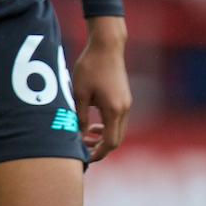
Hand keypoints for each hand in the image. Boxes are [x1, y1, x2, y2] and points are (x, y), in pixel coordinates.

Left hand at [72, 16, 130, 161]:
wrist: (107, 47)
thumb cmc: (90, 67)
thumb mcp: (79, 94)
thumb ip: (80, 118)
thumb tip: (79, 137)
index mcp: (113, 111)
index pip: (110, 143)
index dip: (98, 153)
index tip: (85, 158)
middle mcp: (124, 110)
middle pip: (116, 140)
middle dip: (100, 147)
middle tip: (83, 148)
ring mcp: (127, 105)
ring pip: (118, 131)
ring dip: (103, 137)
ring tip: (87, 134)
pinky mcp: (125, 100)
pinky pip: (118, 121)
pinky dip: (107, 127)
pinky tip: (95, 122)